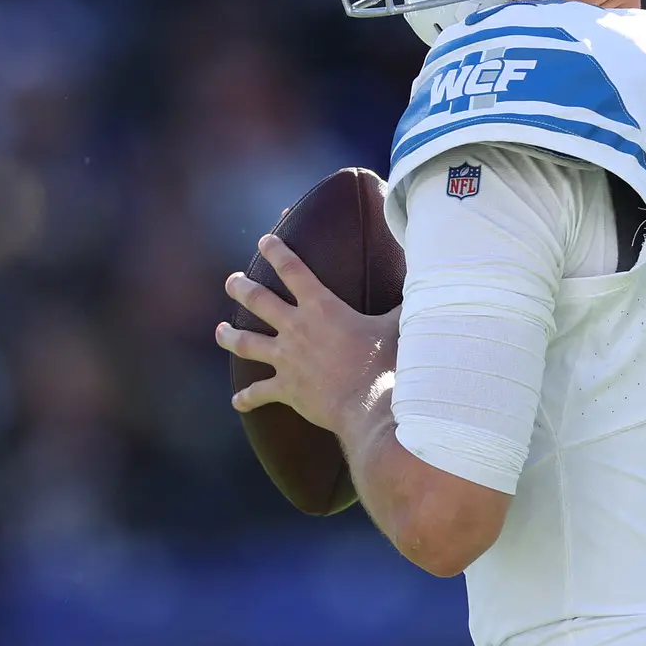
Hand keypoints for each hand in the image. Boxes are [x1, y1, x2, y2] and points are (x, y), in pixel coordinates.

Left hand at [214, 235, 400, 435]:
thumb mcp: (398, 324)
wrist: (371, 405)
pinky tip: (237, 401)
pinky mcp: (286, 389)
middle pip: (258, 300)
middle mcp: (296, 328)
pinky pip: (259, 394)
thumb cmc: (387, 361)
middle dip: (241, 287)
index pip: (292, 269)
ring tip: (220, 331)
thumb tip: (425, 285)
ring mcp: (286, 359)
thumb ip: (402, 304)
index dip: (276, 251)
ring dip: (230, 335)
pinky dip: (247, 398)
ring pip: (246, 343)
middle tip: (232, 281)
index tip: (264, 240)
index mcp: (321, 307)